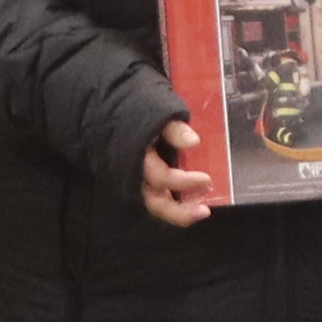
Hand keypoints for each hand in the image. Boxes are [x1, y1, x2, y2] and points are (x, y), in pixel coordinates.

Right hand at [141, 112, 220, 227]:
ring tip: (199, 211)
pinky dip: (171, 204)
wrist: (114, 109)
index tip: (206, 179)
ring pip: (153, 204)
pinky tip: (188, 202)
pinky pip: (154, 199)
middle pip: (154, 202)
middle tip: (203, 211)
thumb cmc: (138, 110)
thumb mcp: (157, 112)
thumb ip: (174, 128)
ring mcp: (133, 180)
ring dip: (177, 212)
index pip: (161, 178)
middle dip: (179, 212)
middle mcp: (133, 174)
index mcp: (137, 157)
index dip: (185, 182)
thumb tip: (194, 141)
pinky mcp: (138, 182)